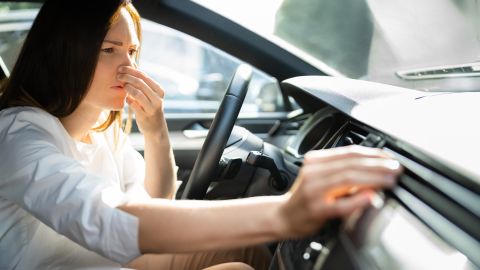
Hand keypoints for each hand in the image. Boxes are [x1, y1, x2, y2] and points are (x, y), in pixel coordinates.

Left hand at [117, 65, 165, 135]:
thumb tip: (130, 68)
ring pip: (138, 93)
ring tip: (122, 85)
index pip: (144, 76)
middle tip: (118, 75)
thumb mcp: (150, 95)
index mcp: (159, 90)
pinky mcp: (145, 116)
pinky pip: (134, 105)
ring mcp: (152, 108)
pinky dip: (128, 100)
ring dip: (128, 88)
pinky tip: (125, 98)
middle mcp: (157, 98)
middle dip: (127, 77)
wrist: (155, 127)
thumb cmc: (150, 107)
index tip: (121, 68)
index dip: (131, 71)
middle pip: (141, 83)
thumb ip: (143, 84)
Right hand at [278, 145, 401, 237]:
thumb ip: (341, 171)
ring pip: (348, 179)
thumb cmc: (305, 198)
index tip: (390, 158)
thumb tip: (373, 168)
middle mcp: (313, 172)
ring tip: (390, 180)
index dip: (373, 154)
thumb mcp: (320, 177)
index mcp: (315, 161)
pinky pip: (341, 204)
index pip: (349, 153)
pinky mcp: (316, 209)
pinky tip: (371, 197)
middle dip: (378, 165)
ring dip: (373, 179)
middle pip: (351, 164)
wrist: (283, 216)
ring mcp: (314, 190)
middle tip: (396, 168)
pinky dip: (358, 199)